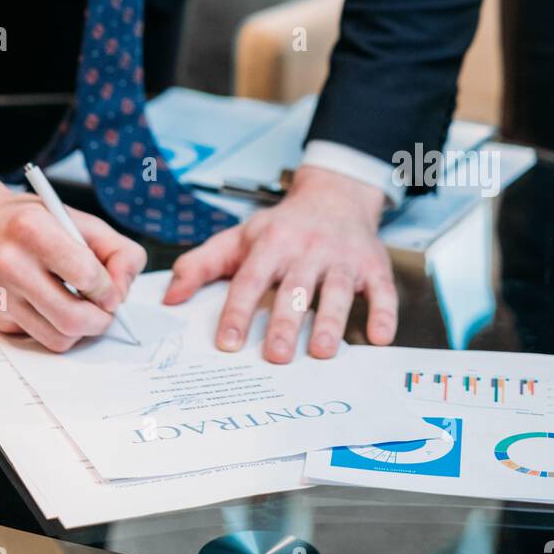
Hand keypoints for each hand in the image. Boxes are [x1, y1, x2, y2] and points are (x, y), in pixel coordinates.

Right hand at [0, 164, 146, 351]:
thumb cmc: (26, 221)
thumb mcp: (74, 217)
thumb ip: (115, 248)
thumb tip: (124, 290)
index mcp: (32, 229)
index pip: (86, 274)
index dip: (109, 288)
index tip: (112, 289)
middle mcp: (10, 264)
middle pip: (73, 318)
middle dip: (101, 320)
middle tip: (105, 310)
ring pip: (58, 339)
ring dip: (81, 331)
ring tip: (82, 307)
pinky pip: (39, 338)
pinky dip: (55, 328)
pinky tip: (51, 305)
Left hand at [163, 166, 396, 361]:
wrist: (334, 196)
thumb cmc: (282, 227)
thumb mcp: (239, 238)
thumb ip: (201, 266)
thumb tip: (169, 298)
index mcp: (271, 243)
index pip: (250, 279)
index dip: (238, 311)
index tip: (227, 342)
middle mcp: (307, 249)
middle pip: (295, 288)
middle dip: (287, 323)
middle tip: (277, 357)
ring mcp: (342, 257)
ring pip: (338, 290)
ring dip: (332, 322)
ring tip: (323, 353)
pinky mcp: (373, 265)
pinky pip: (381, 290)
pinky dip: (384, 314)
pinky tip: (380, 339)